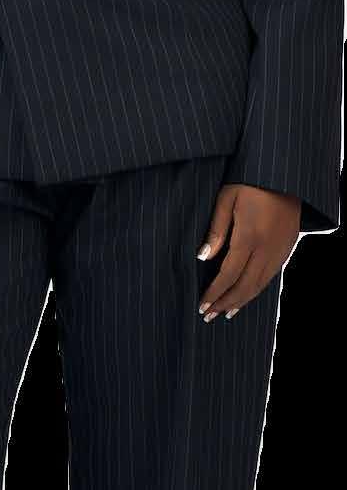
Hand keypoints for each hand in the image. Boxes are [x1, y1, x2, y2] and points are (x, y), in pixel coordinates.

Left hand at [196, 183, 300, 320]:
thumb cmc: (250, 181)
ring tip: (225, 312)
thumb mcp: (227, 198)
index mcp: (249, 236)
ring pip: (260, 285)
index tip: (201, 305)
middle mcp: (267, 248)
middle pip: (245, 286)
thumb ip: (216, 229)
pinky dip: (256, 290)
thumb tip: (202, 257)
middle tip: (209, 315)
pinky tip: (246, 295)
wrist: (287, 174)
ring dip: (241, 301)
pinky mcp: (288, 248)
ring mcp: (280, 250)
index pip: (229, 275)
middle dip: (225, 303)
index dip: (214, 293)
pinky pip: (271, 277)